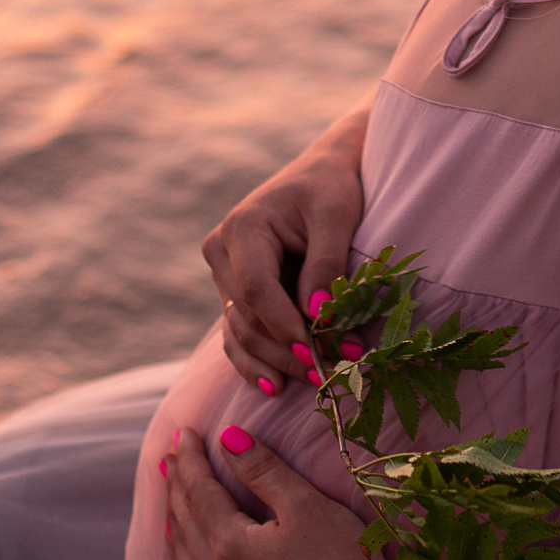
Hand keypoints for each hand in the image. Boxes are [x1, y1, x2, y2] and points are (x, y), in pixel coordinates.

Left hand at [162, 424, 477, 559]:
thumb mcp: (307, 505)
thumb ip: (262, 470)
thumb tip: (227, 438)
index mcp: (233, 549)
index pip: (200, 494)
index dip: (190, 461)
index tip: (181, 433)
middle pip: (187, 528)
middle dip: (176, 490)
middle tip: (169, 461)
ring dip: (178, 534)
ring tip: (171, 511)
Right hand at [204, 105, 368, 393]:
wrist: (320, 173)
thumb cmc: (331, 188)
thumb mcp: (336, 216)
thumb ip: (326, 263)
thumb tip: (317, 316)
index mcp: (242, 228)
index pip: (256, 290)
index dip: (283, 327)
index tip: (314, 354)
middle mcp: (222, 253)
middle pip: (247, 317)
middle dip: (286, 350)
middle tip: (328, 374)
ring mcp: (224, 274)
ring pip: (240, 332)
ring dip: (274, 362)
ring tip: (313, 383)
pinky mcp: (235, 291)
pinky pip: (239, 333)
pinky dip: (257, 360)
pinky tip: (276, 386)